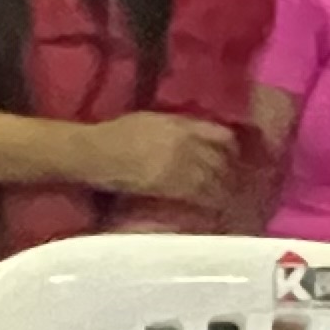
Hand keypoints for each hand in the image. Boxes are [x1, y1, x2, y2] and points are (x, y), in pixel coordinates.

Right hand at [78, 112, 234, 204]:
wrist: (93, 152)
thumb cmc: (112, 135)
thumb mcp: (149, 120)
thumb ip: (175, 127)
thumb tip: (190, 137)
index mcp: (182, 125)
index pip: (222, 135)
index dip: (231, 149)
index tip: (232, 159)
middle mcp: (188, 143)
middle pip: (223, 160)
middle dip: (232, 174)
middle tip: (236, 187)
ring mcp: (182, 164)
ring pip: (216, 179)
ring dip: (225, 191)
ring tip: (227, 202)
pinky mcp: (173, 185)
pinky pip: (201, 195)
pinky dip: (210, 202)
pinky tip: (212, 209)